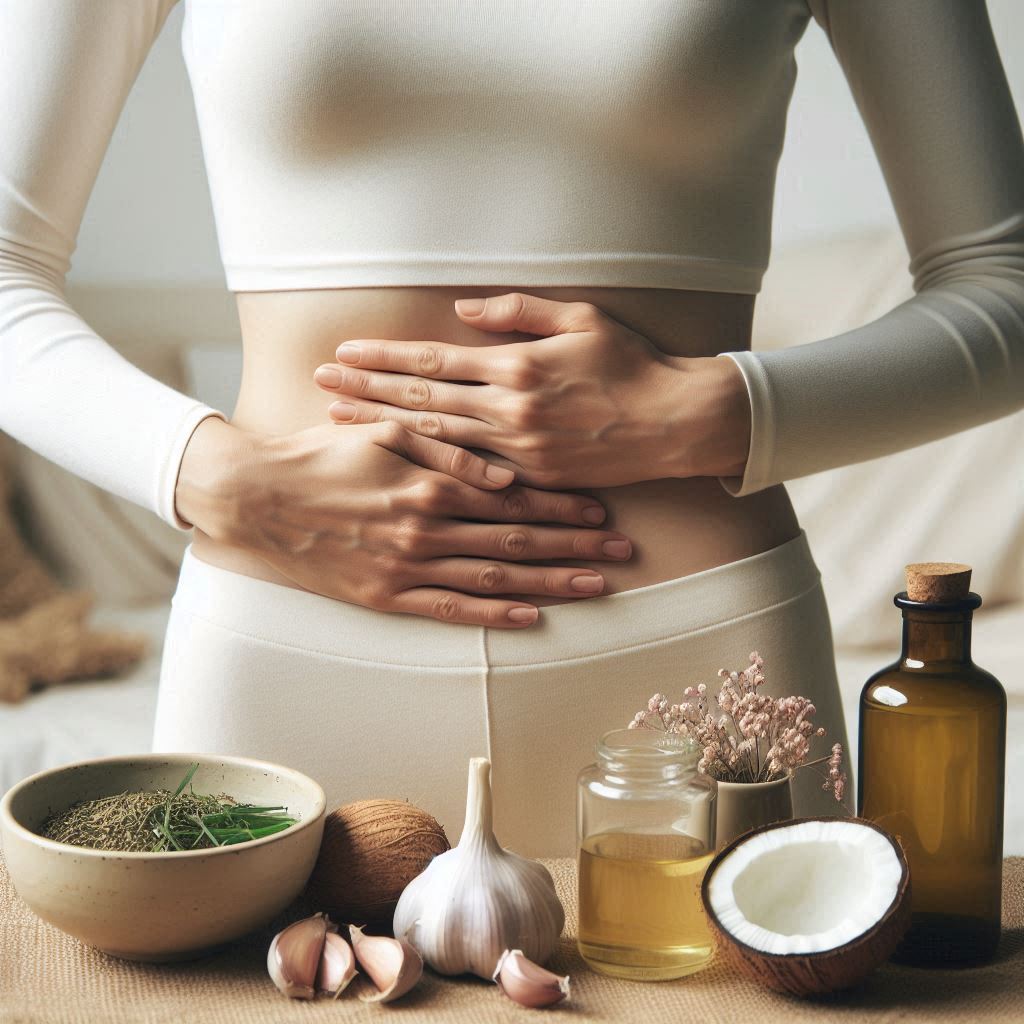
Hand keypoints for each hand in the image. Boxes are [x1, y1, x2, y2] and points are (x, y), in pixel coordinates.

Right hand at [191, 420, 633, 628]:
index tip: (601, 510)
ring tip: (596, 585)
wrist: (257, 500)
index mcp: (429, 483)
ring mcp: (408, 567)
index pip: (513, 499)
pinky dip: (494, 616)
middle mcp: (427, 529)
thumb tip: (503, 471)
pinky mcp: (387, 597)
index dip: (562, 507)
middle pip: (517, 542)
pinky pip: (451, 610)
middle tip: (622, 551)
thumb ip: (444, 447)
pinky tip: (532, 618)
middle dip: (575, 547)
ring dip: (551, 583)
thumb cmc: (319, 457)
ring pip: (495, 579)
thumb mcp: (380, 432)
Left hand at [312, 292, 750, 487]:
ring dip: (383, 428)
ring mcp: (517, 449)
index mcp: (516, 365)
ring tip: (341, 421)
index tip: (344, 353)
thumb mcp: (580, 318)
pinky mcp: (532, 477)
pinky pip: (472, 473)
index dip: (384, 357)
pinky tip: (399, 461)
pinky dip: (431, 464)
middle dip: (366, 391)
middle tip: (321, 384)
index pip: (433, 360)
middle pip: (421, 400)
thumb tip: (462, 309)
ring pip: (435, 439)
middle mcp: (509, 409)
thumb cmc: (630, 364)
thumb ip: (518, 311)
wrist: (673, 422)